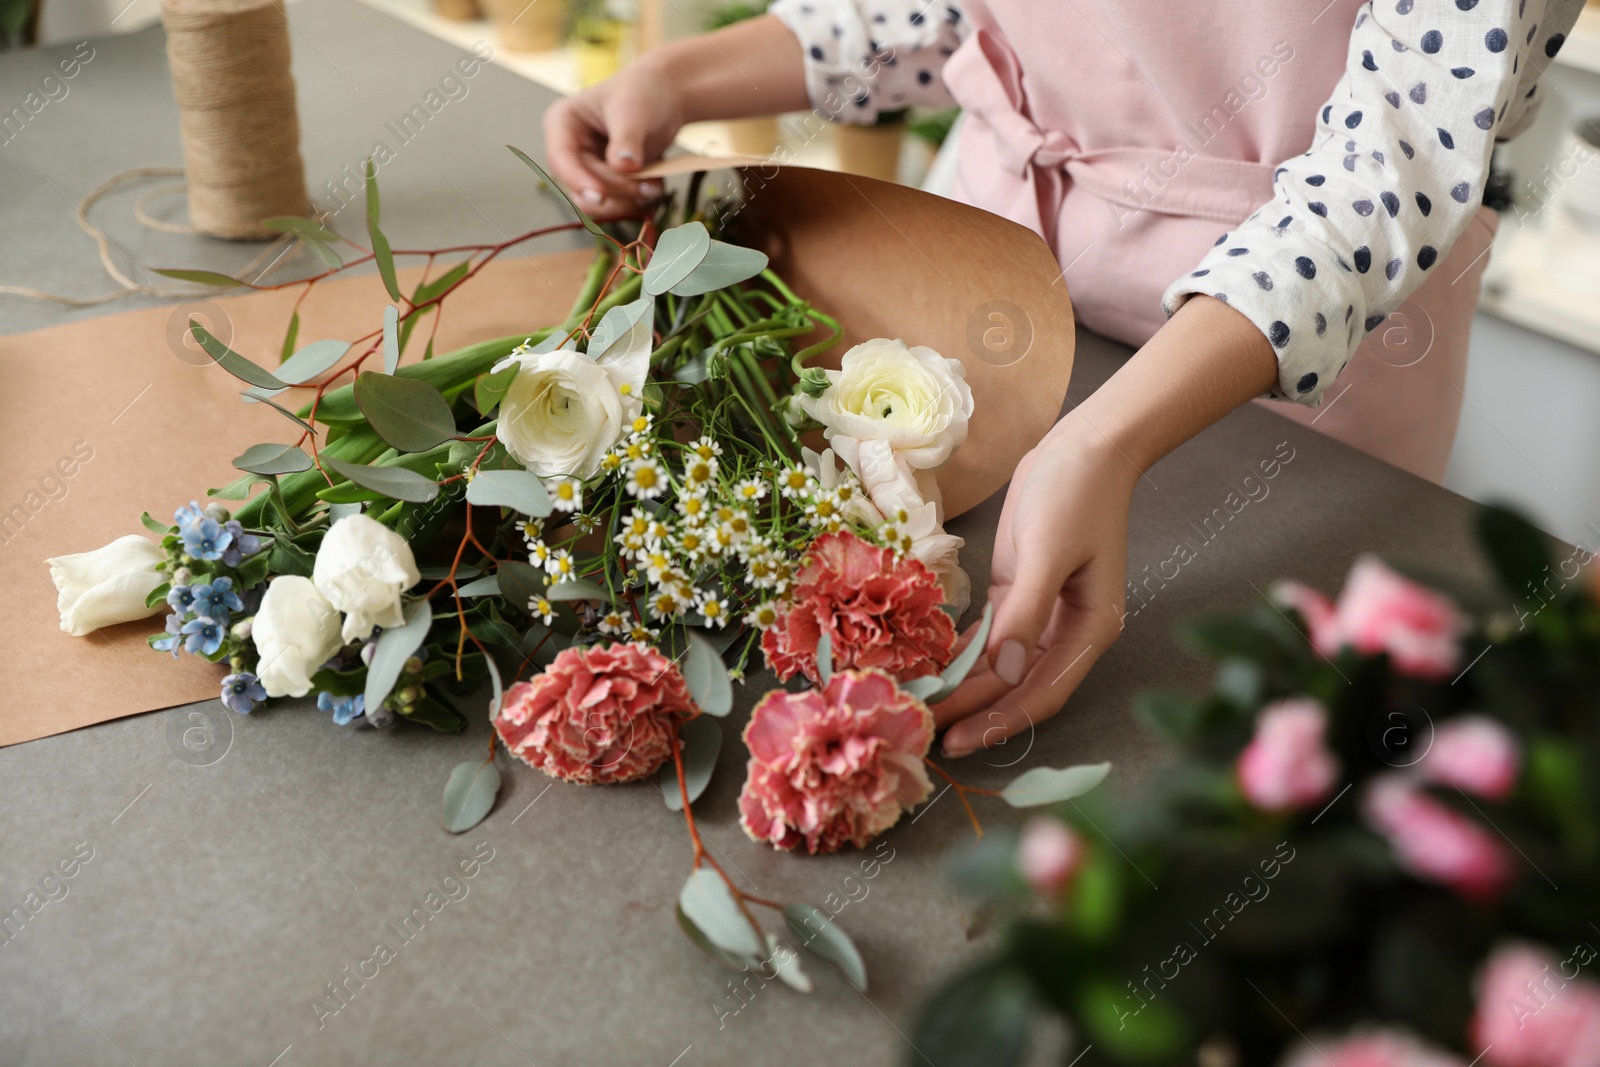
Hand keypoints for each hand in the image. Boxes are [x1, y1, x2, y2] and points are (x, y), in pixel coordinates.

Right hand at [543, 66, 682, 218]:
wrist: (664, 99)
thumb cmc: (642, 94)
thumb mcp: (634, 111)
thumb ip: (626, 140)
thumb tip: (622, 166)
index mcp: (563, 122)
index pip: (560, 159)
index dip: (578, 180)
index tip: (599, 195)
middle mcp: (569, 150)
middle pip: (582, 186)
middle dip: (617, 190)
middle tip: (650, 185)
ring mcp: (587, 169)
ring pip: (598, 204)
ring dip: (628, 201)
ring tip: (655, 185)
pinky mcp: (606, 184)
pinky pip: (616, 206)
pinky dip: (637, 202)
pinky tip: (655, 185)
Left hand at [932, 420, 1137, 756]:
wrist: (1084, 445)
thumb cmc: (1074, 494)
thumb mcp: (1046, 552)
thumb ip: (1024, 612)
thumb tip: (1000, 672)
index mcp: (1089, 630)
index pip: (1040, 693)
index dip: (997, 720)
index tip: (956, 739)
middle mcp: (1067, 631)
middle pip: (1017, 687)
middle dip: (973, 712)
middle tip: (924, 735)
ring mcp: (1042, 613)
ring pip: (999, 666)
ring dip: (963, 688)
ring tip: (922, 709)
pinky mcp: (1018, 591)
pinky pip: (990, 637)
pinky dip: (963, 654)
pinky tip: (931, 670)